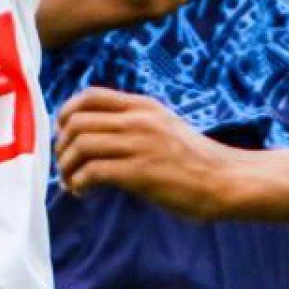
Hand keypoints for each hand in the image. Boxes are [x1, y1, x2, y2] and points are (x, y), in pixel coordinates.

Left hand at [55, 87, 241, 216]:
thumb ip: (133, 123)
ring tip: (72, 183)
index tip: (64, 135)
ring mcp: (140, 145)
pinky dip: (80, 182)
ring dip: (67, 167)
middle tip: (65, 166)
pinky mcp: (141, 172)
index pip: (89, 95)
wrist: (227, 179)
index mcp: (142, 106)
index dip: (66, 113)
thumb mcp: (164, 126)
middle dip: (62, 146)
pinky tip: (84, 193)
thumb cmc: (195, 160)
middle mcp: (138, 120)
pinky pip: (93, 171)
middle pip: (77, 121)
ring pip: (80, 145)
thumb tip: (96, 135)